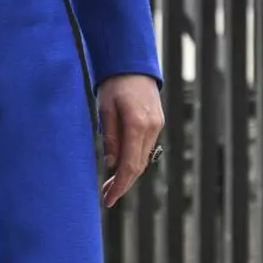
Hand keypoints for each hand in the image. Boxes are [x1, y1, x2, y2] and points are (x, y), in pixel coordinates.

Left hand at [98, 74, 163, 208]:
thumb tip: (111, 164)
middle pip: (138, 165)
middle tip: (106, 196)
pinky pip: (145, 147)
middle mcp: (151, 128)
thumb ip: (110, 137)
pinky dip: (134, 159)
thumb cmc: (114, 83)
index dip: (119, 185)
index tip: (108, 200)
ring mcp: (157, 125)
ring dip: (128, 173)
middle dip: (123, 183)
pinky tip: (122, 164)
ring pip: (143, 158)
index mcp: (137, 124)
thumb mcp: (105, 108)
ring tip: (111, 184)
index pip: (129, 165)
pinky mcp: (157, 122)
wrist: (132, 63)